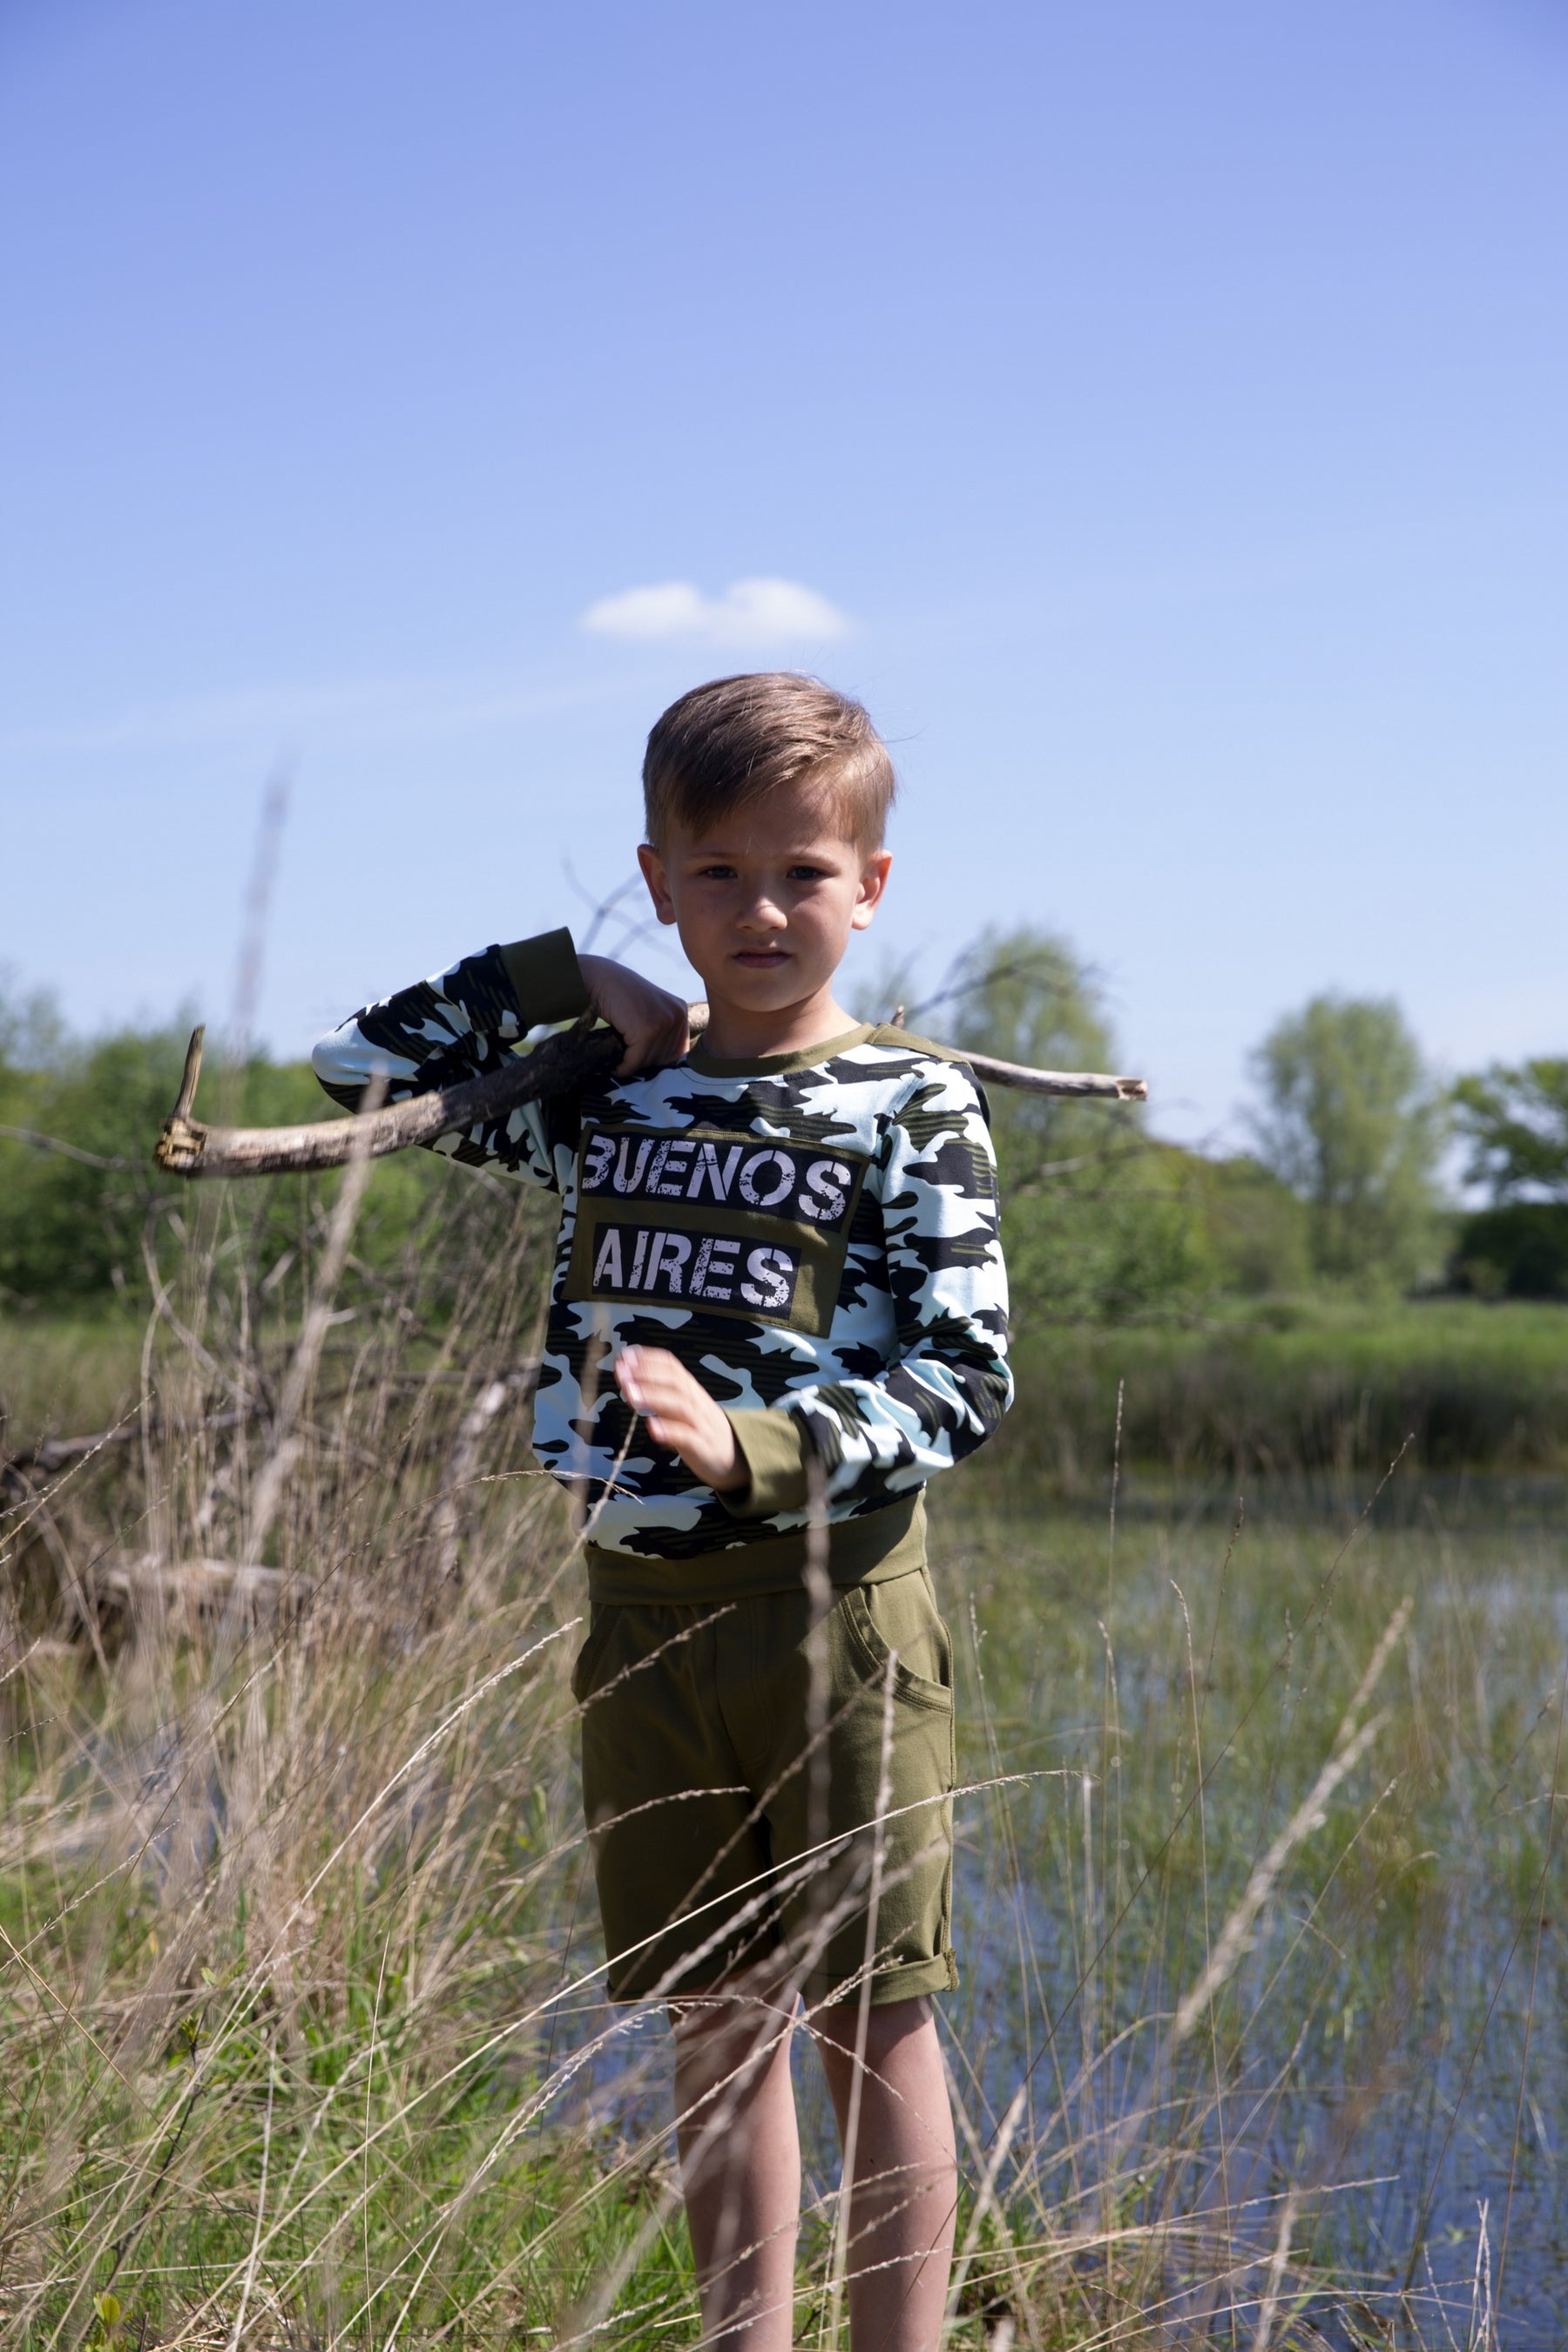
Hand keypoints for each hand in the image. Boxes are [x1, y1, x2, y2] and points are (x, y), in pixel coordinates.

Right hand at [578, 954, 690, 1076]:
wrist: (599, 979)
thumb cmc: (619, 996)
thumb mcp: (649, 1010)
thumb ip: (660, 1030)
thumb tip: (662, 1066)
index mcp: (680, 1010)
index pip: (678, 1051)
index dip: (657, 1059)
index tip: (639, 1059)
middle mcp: (677, 1015)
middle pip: (664, 1057)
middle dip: (643, 1063)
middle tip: (625, 1062)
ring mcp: (663, 1022)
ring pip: (649, 1061)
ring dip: (632, 1066)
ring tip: (619, 1064)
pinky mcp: (646, 1031)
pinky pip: (635, 1061)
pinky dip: (623, 1068)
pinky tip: (615, 1067)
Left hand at [615, 1346, 747, 1491]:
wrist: (737, 1458)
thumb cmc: (703, 1429)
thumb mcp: (685, 1407)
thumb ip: (662, 1394)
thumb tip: (632, 1380)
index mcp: (691, 1390)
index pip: (672, 1366)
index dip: (649, 1359)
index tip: (625, 1355)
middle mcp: (696, 1402)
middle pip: (674, 1382)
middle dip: (646, 1374)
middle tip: (621, 1372)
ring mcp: (700, 1423)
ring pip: (679, 1405)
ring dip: (653, 1397)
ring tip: (630, 1395)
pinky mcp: (702, 1446)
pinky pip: (686, 1436)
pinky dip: (669, 1430)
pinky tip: (652, 1428)